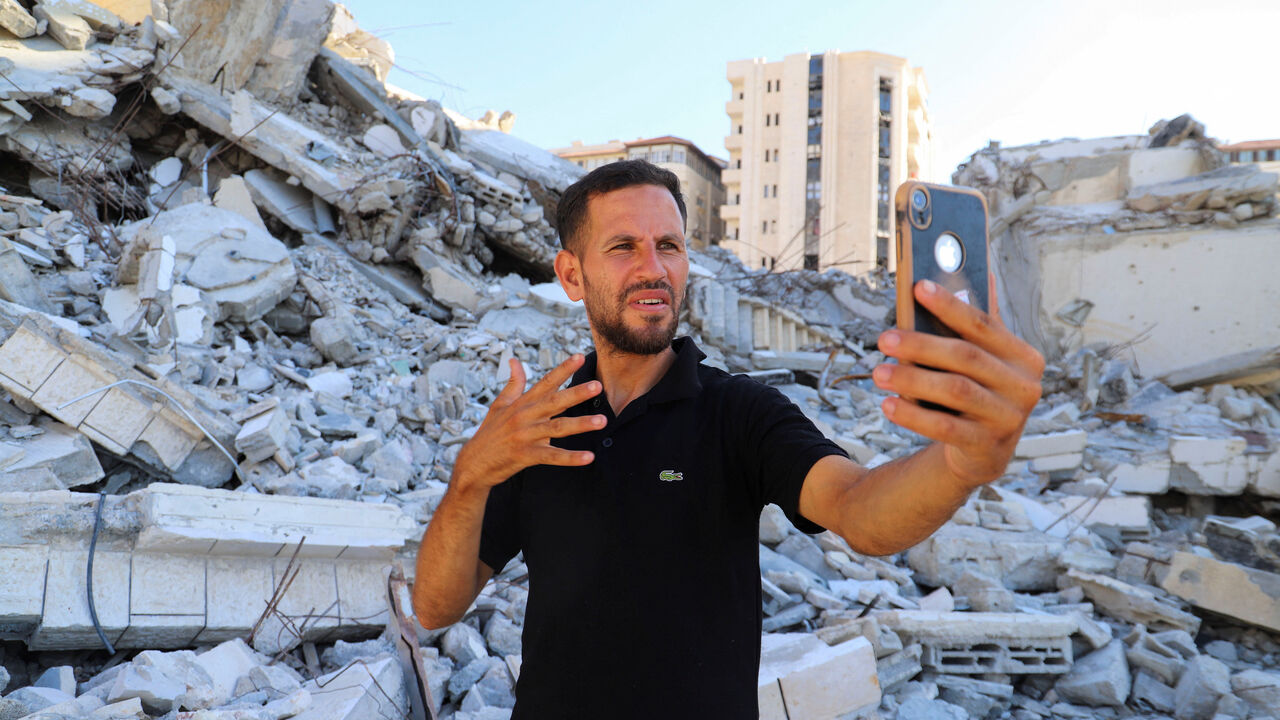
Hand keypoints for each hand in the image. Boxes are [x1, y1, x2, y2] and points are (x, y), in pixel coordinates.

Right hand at [451, 354, 604, 491]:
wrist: (473, 464)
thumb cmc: (490, 433)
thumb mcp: (499, 405)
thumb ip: (513, 384)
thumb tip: (513, 360)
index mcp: (521, 403)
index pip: (545, 382)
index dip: (563, 369)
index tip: (580, 357)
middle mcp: (524, 416)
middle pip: (554, 402)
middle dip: (577, 393)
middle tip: (598, 385)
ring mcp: (524, 436)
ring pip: (557, 428)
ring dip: (581, 424)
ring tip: (602, 421)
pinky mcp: (525, 455)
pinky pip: (551, 457)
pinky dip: (570, 458)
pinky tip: (589, 457)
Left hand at [872, 279, 1043, 487]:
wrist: (983, 451)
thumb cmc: (978, 391)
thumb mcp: (984, 360)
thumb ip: (979, 322)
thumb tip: (980, 268)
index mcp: (1023, 357)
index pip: (984, 324)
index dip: (949, 305)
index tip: (917, 287)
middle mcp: (1023, 387)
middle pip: (966, 357)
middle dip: (921, 346)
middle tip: (884, 339)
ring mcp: (1009, 419)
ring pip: (955, 391)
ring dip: (912, 380)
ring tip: (879, 373)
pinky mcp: (987, 448)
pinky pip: (945, 429)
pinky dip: (913, 416)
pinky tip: (887, 405)